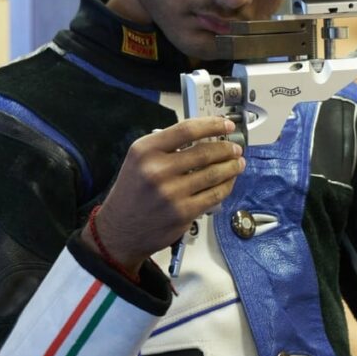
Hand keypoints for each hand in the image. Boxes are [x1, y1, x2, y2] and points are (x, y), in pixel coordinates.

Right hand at [80, 117, 244, 275]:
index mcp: (145, 150)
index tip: (226, 125)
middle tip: (235, 148)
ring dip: (231, 167)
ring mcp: (171, 193)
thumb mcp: (139, 160)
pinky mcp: (183, 213)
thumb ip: (167, 146)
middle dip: (227, 148)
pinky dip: (226, 186)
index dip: (213, 125)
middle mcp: (157, 170)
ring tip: (237, 163)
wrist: (119, 231)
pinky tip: (229, 181)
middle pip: (205, 152)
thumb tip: (205, 136)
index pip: (187, 129)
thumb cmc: (133, 192)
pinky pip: (214, 195)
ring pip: (214, 174)